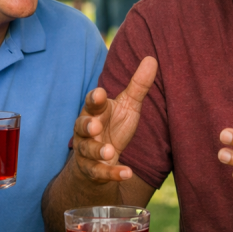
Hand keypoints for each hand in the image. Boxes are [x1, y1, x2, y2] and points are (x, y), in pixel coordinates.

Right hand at [71, 56, 157, 183]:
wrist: (102, 159)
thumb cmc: (114, 125)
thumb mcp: (128, 105)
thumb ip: (138, 85)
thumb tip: (151, 58)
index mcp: (95, 112)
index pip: (91, 103)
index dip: (94, 99)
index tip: (100, 94)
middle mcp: (86, 131)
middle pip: (81, 126)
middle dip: (86, 126)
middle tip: (94, 126)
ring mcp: (87, 151)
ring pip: (87, 151)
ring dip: (98, 151)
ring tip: (110, 151)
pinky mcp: (93, 170)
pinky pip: (100, 173)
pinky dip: (113, 173)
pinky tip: (127, 173)